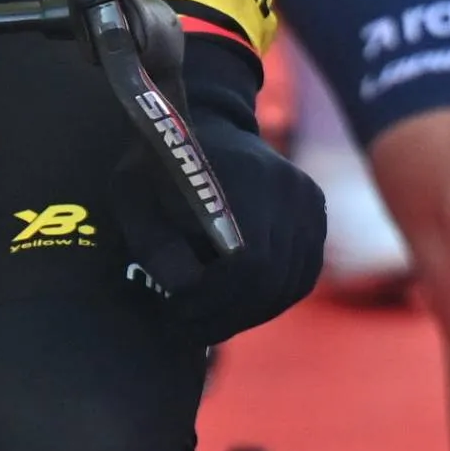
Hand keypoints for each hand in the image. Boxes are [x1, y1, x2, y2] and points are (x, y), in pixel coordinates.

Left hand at [150, 34, 323, 345]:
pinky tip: (236, 305)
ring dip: (246, 314)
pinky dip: (270, 300)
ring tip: (207, 320)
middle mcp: (288, 187)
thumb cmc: (160, 165)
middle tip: (187, 328)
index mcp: (246, 178)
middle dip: (226, 315)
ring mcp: (308, 199)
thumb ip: (155, 245)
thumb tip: (186, 289)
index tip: (175, 311)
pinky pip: (302, 275)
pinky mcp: (315, 212)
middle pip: (271, 279)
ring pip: (288, 284)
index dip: (214, 300)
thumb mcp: (135, 196)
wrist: (206, 122)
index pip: (248, 261)